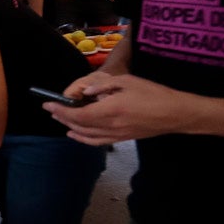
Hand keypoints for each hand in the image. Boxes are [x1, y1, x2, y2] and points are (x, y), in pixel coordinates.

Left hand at [43, 72, 195, 145]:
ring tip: (59, 119)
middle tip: (50, 109)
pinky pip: (96, 141)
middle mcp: (110, 126)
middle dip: (61, 117)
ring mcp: (116, 135)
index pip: (78, 114)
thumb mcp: (127, 81)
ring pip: (86, 135)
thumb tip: (85, 91)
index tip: (48, 104)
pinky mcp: (121, 139)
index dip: (60, 110)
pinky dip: (82, 138)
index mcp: (110, 110)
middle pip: (78, 125)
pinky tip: (75, 134)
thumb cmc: (153, 94)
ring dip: (69, 127)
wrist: (175, 114)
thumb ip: (103, 85)